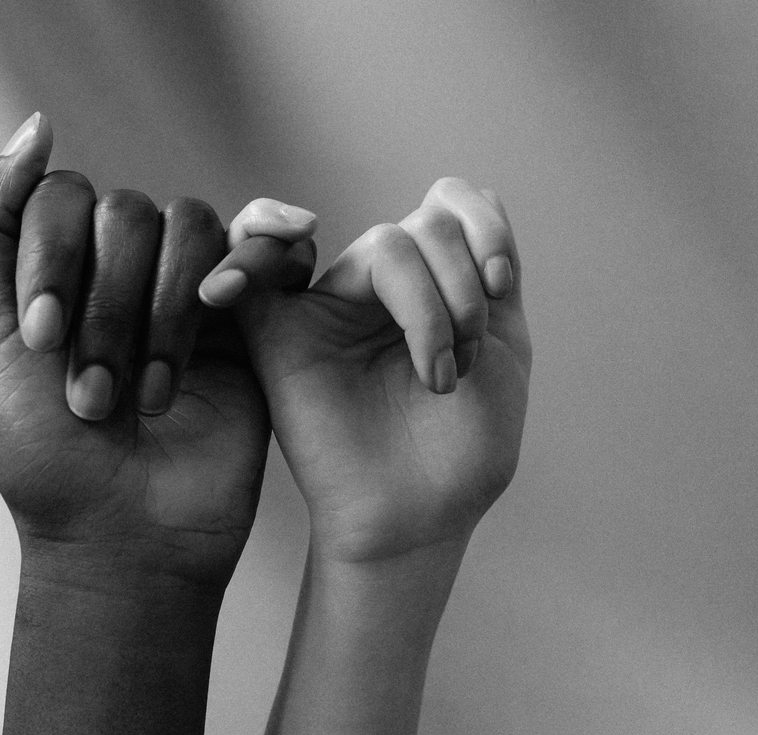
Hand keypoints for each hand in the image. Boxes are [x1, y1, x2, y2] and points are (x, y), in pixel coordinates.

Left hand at [0, 114, 315, 589]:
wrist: (122, 536)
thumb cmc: (41, 452)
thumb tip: (38, 126)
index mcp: (57, 265)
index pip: (61, 197)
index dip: (52, 260)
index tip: (40, 343)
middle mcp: (124, 266)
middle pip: (127, 213)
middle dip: (106, 309)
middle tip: (92, 397)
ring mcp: (190, 289)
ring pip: (190, 228)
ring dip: (162, 316)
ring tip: (146, 398)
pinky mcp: (250, 319)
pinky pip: (263, 248)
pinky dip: (246, 268)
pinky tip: (224, 310)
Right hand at [202, 179, 529, 565]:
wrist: (421, 518)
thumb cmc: (463, 449)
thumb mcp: (502, 347)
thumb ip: (488, 270)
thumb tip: (452, 194)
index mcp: (435, 284)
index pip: (451, 203)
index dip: (484, 227)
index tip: (501, 287)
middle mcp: (382, 288)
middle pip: (426, 225)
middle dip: (464, 288)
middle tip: (466, 361)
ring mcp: (332, 308)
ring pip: (385, 246)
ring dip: (432, 307)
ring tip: (439, 377)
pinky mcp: (280, 336)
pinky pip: (257, 271)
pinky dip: (256, 244)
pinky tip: (276, 249)